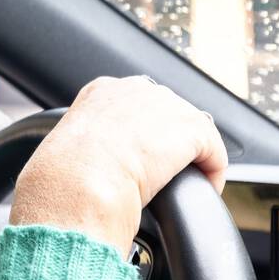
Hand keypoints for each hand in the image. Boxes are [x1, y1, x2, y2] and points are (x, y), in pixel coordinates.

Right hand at [10, 75, 228, 256]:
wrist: (80, 177)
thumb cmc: (65, 172)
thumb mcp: (69, 147)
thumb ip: (88, 142)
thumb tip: (93, 164)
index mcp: (101, 91)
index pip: (135, 103)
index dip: (141, 133)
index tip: (139, 158)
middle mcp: (135, 89)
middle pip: (169, 113)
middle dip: (170, 143)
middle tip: (163, 174)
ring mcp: (166, 105)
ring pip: (193, 132)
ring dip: (192, 158)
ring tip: (184, 184)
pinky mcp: (192, 128)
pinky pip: (214, 153)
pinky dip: (212, 173)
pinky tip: (202, 190)